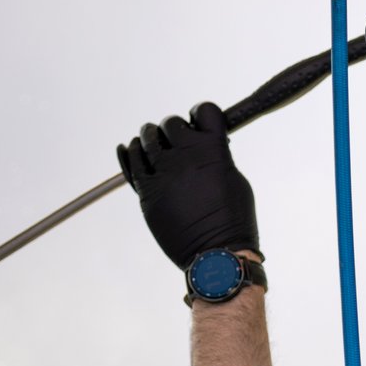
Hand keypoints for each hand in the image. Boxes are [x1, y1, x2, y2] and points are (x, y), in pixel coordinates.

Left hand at [116, 102, 259, 268]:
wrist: (215, 254)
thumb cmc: (232, 221)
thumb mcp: (235, 179)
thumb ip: (218, 156)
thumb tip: (204, 146)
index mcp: (213, 149)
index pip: (204, 111)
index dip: (200, 115)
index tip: (198, 123)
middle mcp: (186, 156)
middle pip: (172, 124)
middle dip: (175, 130)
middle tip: (177, 142)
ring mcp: (164, 172)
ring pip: (147, 137)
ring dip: (151, 138)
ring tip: (154, 145)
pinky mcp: (147, 190)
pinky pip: (131, 160)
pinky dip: (131, 151)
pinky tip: (134, 150)